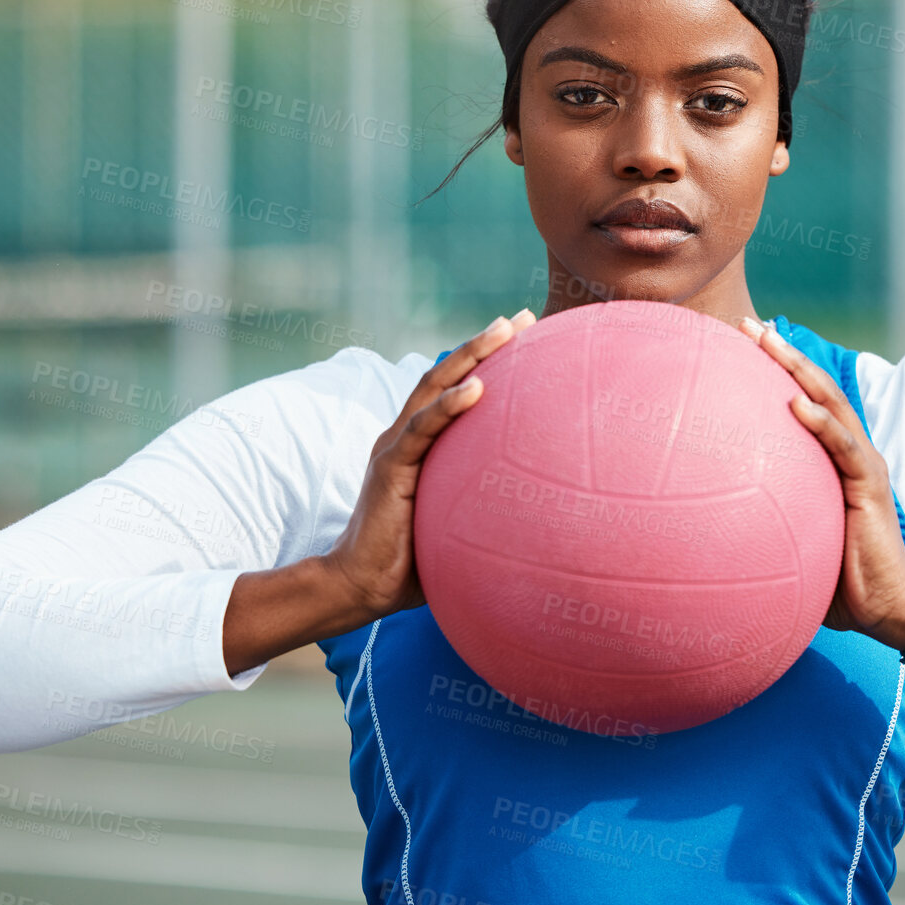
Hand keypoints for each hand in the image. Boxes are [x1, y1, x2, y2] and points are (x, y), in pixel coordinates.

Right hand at [323, 307, 536, 621]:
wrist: (362, 586)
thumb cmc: (413, 562)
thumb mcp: (457, 523)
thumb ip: (485, 506)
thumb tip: (541, 515)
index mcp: (420, 446)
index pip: (455, 391)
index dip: (486, 362)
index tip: (527, 338)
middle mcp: (406, 436)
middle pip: (447, 376)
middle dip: (484, 344)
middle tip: (523, 319)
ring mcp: (395, 446)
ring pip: (434, 389)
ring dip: (470, 357)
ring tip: (504, 332)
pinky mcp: (390, 466)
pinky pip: (424, 429)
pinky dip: (449, 406)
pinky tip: (477, 388)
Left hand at [736, 316, 904, 646]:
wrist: (886, 606)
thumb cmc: (838, 580)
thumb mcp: (795, 540)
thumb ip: (764, 523)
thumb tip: (704, 532)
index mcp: (831, 461)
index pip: (802, 403)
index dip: (775, 372)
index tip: (740, 345)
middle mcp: (848, 452)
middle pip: (814, 389)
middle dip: (782, 354)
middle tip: (747, 326)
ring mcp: (862, 464)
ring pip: (830, 404)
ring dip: (798, 370)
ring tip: (769, 343)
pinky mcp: (869, 484)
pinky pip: (843, 447)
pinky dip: (820, 421)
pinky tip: (796, 403)